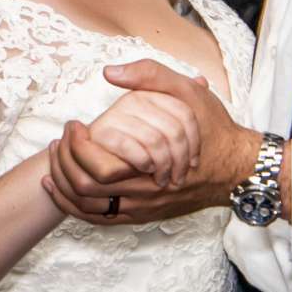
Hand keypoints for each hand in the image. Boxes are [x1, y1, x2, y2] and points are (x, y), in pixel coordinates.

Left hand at [43, 60, 258, 225]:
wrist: (237, 168)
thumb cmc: (213, 129)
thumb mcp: (188, 92)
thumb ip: (150, 76)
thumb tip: (110, 72)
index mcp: (150, 164)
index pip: (96, 166)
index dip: (74, 147)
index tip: (73, 125)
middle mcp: (143, 194)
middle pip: (85, 190)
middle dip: (62, 164)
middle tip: (57, 141)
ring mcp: (142, 209)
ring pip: (88, 209)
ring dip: (63, 187)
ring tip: (54, 161)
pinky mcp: (142, 216)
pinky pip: (100, 220)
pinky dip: (75, 207)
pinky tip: (63, 189)